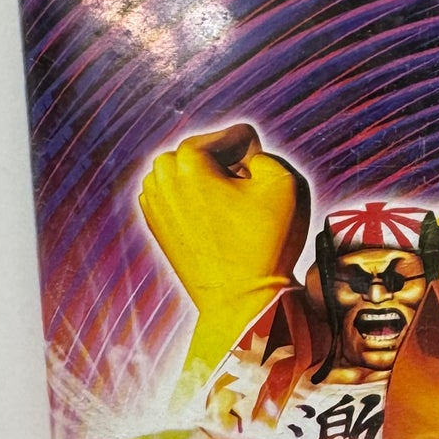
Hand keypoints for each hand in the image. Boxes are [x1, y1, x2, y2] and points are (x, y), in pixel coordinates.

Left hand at [139, 123, 309, 308]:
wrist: (241, 301)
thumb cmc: (265, 244)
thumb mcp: (285, 182)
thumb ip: (265, 152)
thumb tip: (242, 162)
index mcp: (188, 158)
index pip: (237, 136)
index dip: (259, 160)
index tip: (260, 191)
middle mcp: (161, 174)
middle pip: (210, 152)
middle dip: (230, 169)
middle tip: (246, 203)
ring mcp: (153, 200)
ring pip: (193, 174)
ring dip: (213, 185)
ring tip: (230, 216)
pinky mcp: (154, 223)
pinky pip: (182, 197)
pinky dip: (199, 204)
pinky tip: (215, 228)